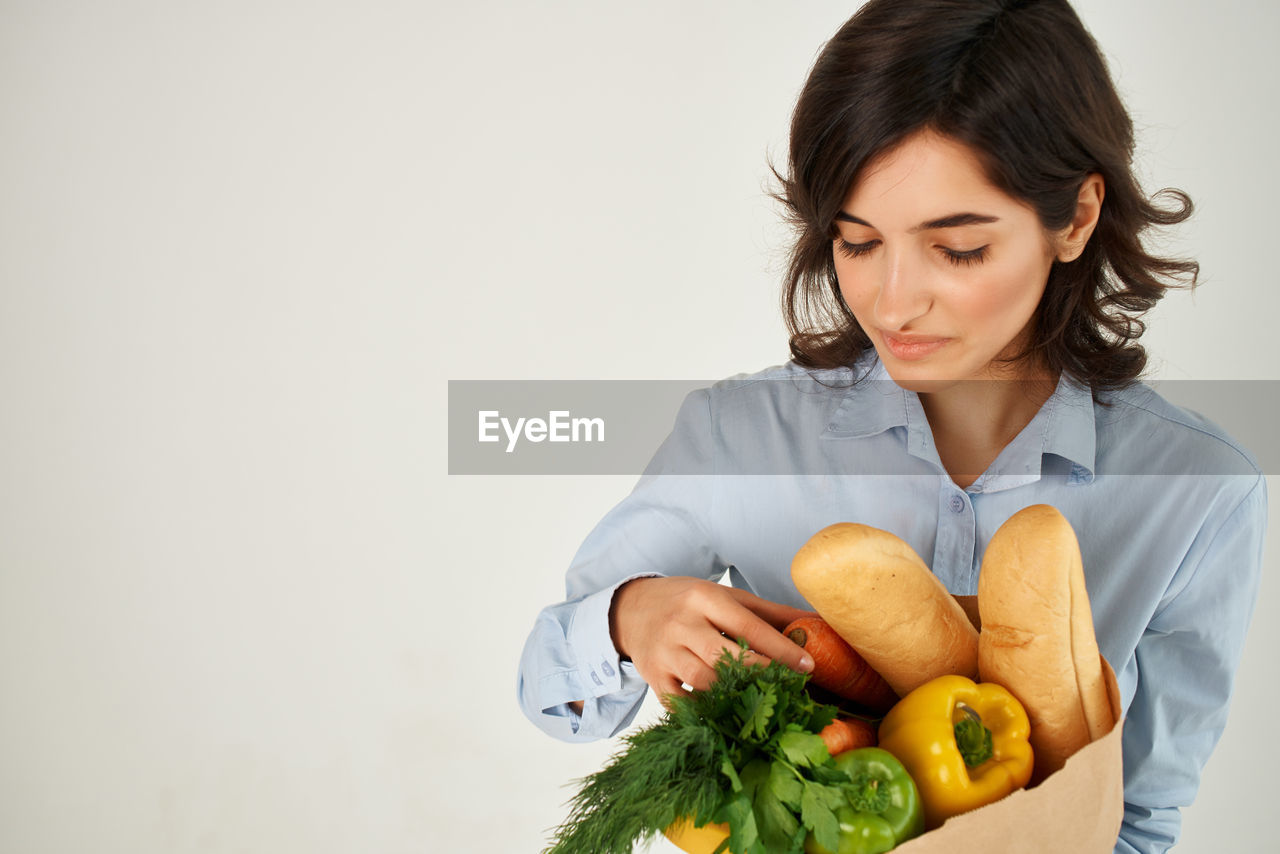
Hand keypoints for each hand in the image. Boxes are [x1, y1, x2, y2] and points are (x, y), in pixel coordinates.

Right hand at [609, 576, 814, 703]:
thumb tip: (814, 623)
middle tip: (789, 686)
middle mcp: (682, 624)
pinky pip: (680, 702)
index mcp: (705, 598)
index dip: (781, 649)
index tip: (808, 665)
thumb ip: (769, 612)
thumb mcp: (726, 597)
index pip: (749, 626)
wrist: (632, 608)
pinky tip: (725, 712)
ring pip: (703, 681)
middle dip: (762, 674)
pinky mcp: (653, 677)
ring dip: (735, 694)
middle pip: (726, 656)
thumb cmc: (688, 602)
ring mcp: (665, 653)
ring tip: (761, 700)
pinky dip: (703, 711)